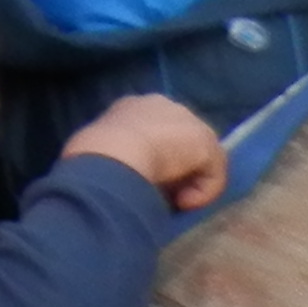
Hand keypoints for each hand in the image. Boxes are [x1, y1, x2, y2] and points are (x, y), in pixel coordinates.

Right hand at [65, 93, 227, 210]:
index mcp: (132, 104)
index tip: (145, 177)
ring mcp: (188, 120)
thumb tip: (121, 170)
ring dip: (190, 183)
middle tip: (163, 192)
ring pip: (200, 159)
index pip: (154, 130)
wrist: (113, 152)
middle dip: (178, 166)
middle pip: (182, 140)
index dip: (153, 154)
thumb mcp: (101, 148)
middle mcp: (163, 104)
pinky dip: (201, 193)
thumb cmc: (95, 153)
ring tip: (172, 202)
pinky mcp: (206, 142)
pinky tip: (181, 203)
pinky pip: (212, 175)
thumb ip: (117, 152)